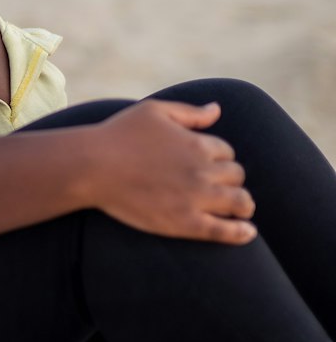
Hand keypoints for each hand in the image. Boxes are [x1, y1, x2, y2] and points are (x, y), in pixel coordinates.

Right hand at [84, 100, 255, 244]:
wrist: (92, 167)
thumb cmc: (119, 134)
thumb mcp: (154, 111)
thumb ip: (190, 112)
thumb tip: (217, 109)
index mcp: (197, 143)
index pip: (226, 152)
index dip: (220, 157)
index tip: (210, 164)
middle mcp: (202, 170)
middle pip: (236, 175)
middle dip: (231, 179)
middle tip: (224, 186)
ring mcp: (195, 198)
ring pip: (239, 202)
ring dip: (244, 204)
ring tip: (242, 209)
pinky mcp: (184, 223)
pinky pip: (223, 231)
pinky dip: (241, 233)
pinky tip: (248, 232)